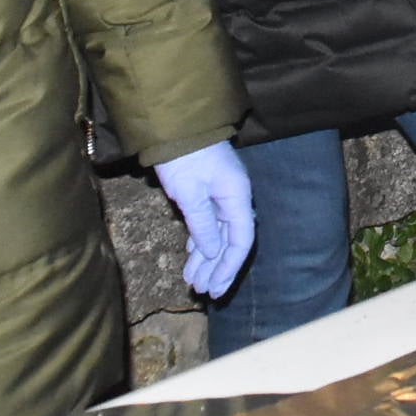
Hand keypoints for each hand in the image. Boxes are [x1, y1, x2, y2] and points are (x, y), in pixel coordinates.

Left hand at [152, 141, 253, 297]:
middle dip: (215, 268)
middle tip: (202, 291)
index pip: (241, 240)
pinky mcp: (208, 189)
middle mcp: (234, 197)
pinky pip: (208, 222)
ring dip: (205, 257)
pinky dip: (200, 239)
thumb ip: (202, 225)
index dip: (229, 267)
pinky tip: (192, 254)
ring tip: (191, 280)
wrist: (175, 124)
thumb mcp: (189, 193)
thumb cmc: (183, 156)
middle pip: (230, 241)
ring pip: (217, 233)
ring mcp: (221, 193)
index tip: (215, 287)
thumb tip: (211, 252)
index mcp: (236, 197)